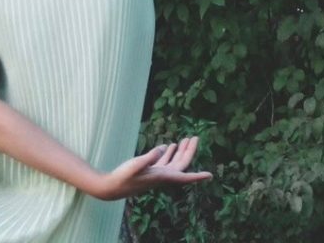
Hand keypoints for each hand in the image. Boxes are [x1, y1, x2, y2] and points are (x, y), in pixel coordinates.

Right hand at [91, 136, 212, 200]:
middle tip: (195, 137)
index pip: (184, 177)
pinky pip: (164, 161)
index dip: (198, 176)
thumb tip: (165, 147)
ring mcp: (156, 174)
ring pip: (174, 162)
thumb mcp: (136, 165)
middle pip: (182, 164)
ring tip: (185, 139)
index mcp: (162, 177)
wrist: (112, 187)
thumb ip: (150, 156)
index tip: (210, 175)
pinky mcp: (150, 171)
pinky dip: (169, 153)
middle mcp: (163, 177)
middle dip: (190, 151)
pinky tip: (170, 146)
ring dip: (181, 151)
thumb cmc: (124, 177)